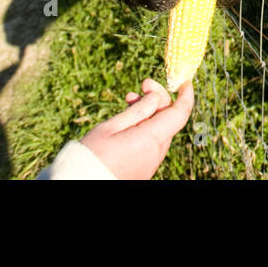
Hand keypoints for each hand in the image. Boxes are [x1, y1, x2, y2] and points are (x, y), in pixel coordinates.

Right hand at [79, 79, 194, 178]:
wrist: (81, 184)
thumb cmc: (92, 156)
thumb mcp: (111, 127)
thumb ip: (138, 111)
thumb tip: (157, 97)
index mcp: (150, 139)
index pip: (180, 113)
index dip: (186, 95)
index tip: (185, 82)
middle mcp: (156, 152)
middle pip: (168, 118)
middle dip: (158, 98)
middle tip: (142, 85)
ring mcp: (151, 162)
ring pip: (160, 129)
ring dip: (150, 111)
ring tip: (129, 100)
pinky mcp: (144, 168)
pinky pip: (152, 142)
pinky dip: (146, 126)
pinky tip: (129, 120)